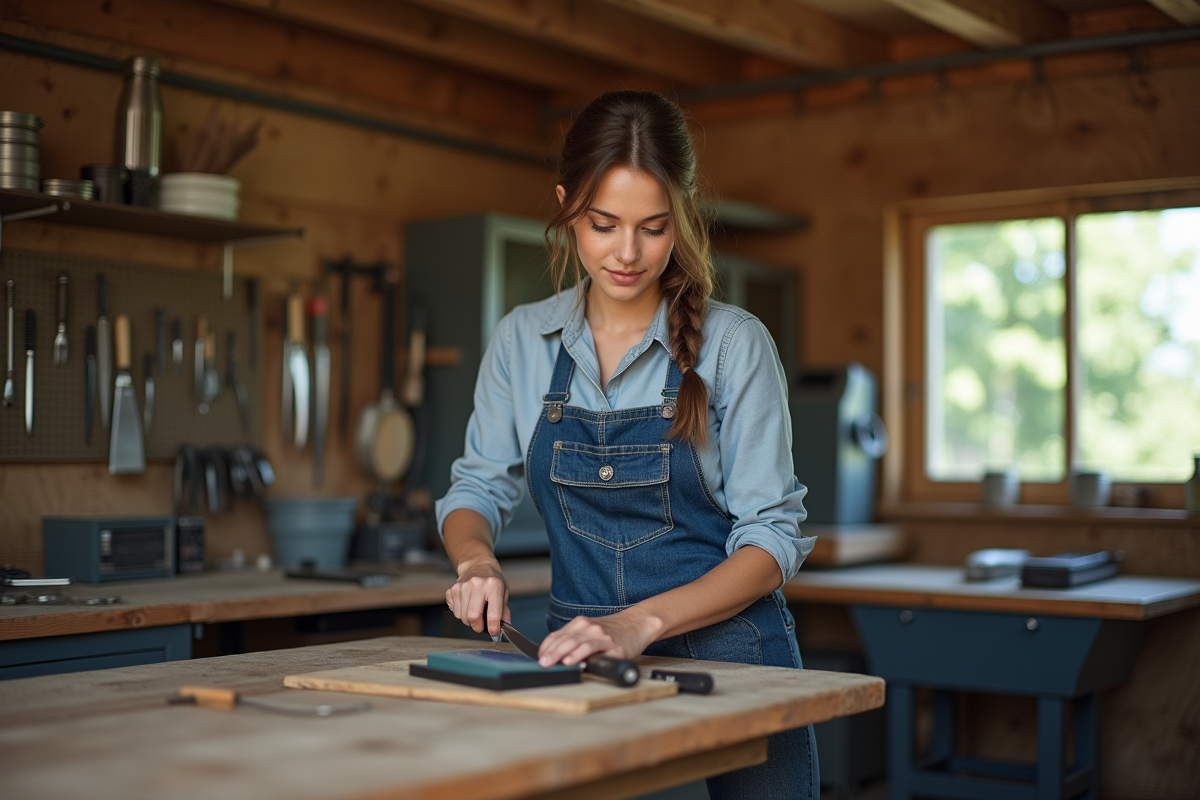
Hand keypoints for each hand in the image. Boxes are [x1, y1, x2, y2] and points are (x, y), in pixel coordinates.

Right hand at [445, 560, 508, 637]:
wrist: (478, 565)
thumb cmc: (492, 581)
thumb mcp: (504, 592)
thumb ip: (504, 611)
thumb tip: (504, 628)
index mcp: (494, 585)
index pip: (493, 613)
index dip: (493, 627)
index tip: (494, 632)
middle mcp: (477, 584)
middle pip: (472, 616)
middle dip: (477, 626)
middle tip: (481, 626)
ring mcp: (462, 586)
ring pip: (462, 616)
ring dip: (468, 620)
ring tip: (475, 612)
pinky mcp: (452, 589)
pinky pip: (454, 611)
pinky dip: (461, 613)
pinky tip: (466, 605)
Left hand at [536, 609, 662, 667]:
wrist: (637, 624)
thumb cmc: (613, 631)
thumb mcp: (591, 631)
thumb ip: (575, 639)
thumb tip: (553, 655)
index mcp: (580, 623)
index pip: (557, 635)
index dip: (545, 647)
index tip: (538, 657)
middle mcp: (588, 627)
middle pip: (564, 639)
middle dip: (549, 652)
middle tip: (541, 662)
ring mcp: (600, 635)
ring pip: (575, 642)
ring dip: (560, 653)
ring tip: (550, 663)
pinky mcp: (612, 646)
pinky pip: (591, 649)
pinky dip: (578, 654)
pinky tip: (570, 661)